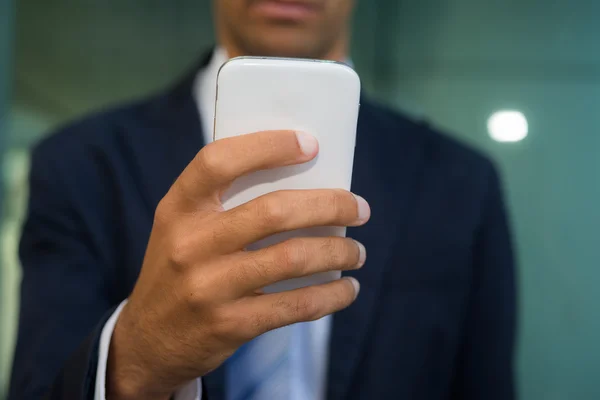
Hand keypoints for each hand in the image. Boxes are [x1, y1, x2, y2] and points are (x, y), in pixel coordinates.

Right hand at [106, 130, 369, 399]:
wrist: (148, 341)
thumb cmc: (178, 270)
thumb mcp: (182, 228)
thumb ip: (224, 203)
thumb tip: (303, 180)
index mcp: (179, 208)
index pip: (220, 161)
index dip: (268, 146)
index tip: (312, 144)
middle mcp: (191, 244)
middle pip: (274, 212)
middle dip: (330, 206)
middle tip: (360, 208)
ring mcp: (210, 287)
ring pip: (292, 258)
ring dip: (339, 252)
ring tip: (358, 252)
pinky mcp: (230, 325)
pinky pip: (295, 305)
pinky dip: (331, 295)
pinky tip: (347, 289)